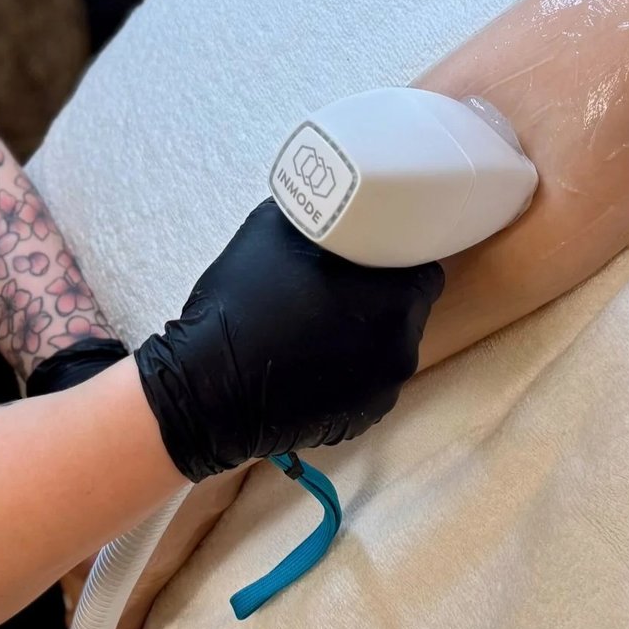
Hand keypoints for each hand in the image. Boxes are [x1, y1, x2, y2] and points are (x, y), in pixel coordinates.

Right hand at [136, 201, 443, 479]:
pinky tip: (313, 361)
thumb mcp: (271, 232)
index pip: (424, 271)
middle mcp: (400, 350)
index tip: (372, 253)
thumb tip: (332, 207)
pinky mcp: (361, 421)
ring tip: (322, 325)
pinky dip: (351, 369)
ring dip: (367, 333)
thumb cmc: (239, 307)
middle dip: (383, 297)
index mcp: (393, 302)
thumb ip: (318, 217)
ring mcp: (382, 393)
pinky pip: (368, 382)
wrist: (204, 392)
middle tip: (342, 286)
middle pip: (408, 311)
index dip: (399, 258)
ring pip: (388, 347)